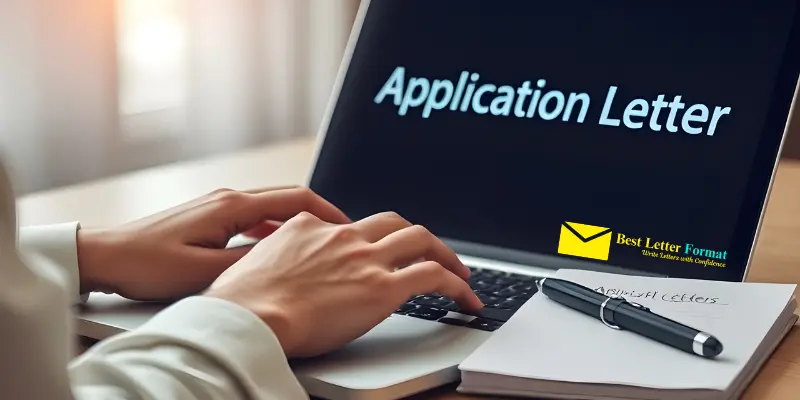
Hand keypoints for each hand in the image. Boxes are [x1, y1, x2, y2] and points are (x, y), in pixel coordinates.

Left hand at [77, 187, 349, 300]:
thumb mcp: (204, 271)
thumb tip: (283, 257)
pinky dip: (272, 228)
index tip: (346, 226)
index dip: (326, 211)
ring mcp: (217, 204)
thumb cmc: (148, 263)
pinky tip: (277, 248)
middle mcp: (227, 198)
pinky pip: (252, 217)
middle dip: (317, 215)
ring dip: (295, 223)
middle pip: (286, 198)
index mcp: (232, 205)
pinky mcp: (208, 215)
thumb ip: (248, 262)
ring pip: (270, 208)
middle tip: (339, 235)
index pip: (294, 198)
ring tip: (315, 244)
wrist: (108, 255)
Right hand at [204, 211, 483, 357]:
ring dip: (445, 254)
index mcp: (309, 227)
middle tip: (430, 252)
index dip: (372, 237)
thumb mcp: (251, 264)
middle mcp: (342, 236)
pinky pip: (433, 276)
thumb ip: (273, 258)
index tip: (381, 249)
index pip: (351, 224)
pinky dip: (456, 284)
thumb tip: (273, 267)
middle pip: (393, 222)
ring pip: (421, 240)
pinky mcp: (383, 288)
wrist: (247, 317)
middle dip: (416, 237)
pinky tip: (465, 297)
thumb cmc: (239, 302)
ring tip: (460, 273)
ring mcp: (365, 259)